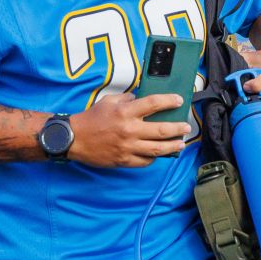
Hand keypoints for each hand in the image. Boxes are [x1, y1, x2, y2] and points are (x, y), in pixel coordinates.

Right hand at [69, 93, 191, 168]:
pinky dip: (154, 157)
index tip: (178, 100)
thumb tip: (141, 98)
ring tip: (180, 143)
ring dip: (172, 146)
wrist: (74, 139)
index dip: (169, 101)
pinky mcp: (124, 160)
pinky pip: (145, 161)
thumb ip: (127, 99)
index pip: (153, 103)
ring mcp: (128, 147)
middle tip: (186, 127)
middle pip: (161, 130)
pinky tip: (159, 154)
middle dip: (177, 128)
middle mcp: (129, 130)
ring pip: (157, 149)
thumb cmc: (91, 119)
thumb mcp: (108, 101)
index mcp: (125, 112)